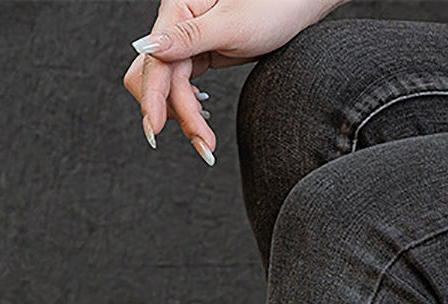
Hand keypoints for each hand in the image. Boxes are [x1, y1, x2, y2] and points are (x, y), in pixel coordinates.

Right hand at [122, 0, 345, 163]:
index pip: (155, 62)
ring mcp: (187, 41)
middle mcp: (177, 23)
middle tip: (204, 145)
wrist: (300, 2)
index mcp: (178, 8)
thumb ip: (188, 37)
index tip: (155, 131)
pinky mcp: (200, 54)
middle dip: (178, 114)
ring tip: (207, 142)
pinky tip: (203, 118)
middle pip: (158, 79)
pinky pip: (182, 85)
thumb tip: (147, 48)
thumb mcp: (231, 24)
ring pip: (170, 87)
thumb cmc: (274, 4)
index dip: (153, 98)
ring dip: (185, 116)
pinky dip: (190, 106)